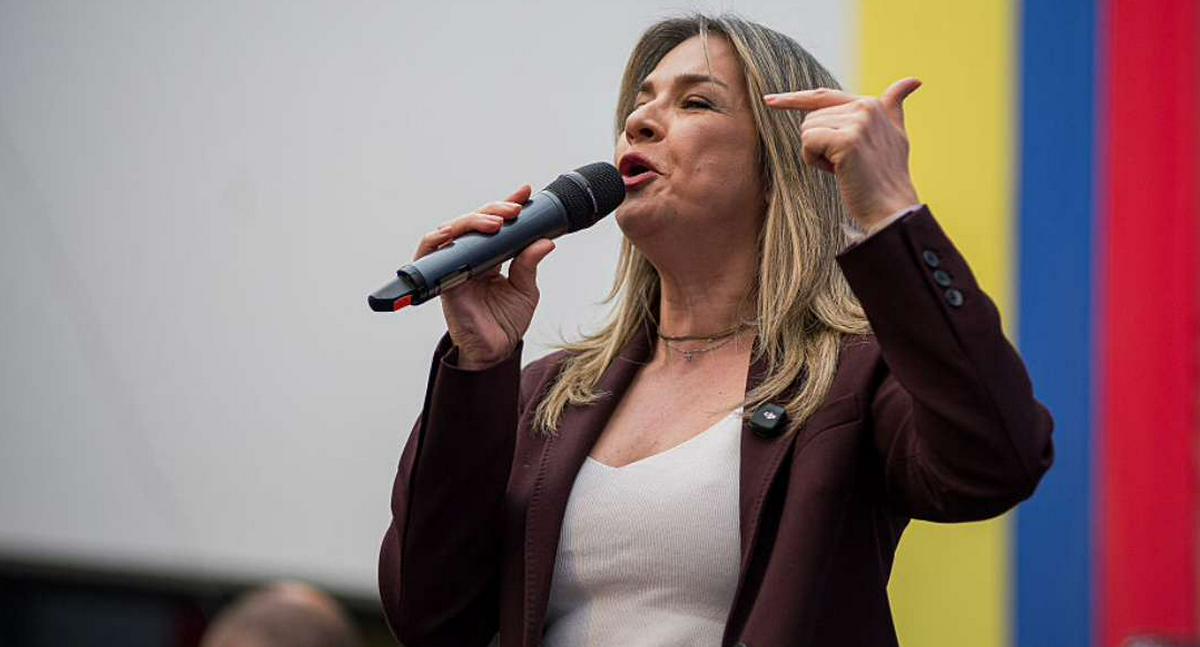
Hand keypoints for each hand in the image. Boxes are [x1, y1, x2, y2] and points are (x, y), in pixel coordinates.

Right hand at [413, 185, 554, 369]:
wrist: (495, 351)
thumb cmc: (506, 322)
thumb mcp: (525, 289)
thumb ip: (529, 265)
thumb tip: (545, 241)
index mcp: (490, 257)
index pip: (495, 224)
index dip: (507, 205)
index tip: (525, 192)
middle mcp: (470, 258)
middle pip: (474, 221)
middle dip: (494, 209)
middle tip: (515, 209)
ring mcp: (454, 267)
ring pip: (453, 230)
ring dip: (472, 220)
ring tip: (496, 221)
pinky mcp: (442, 279)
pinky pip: (430, 254)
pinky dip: (438, 239)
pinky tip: (455, 232)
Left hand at [763, 78, 921, 230]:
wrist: (891, 207)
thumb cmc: (887, 177)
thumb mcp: (896, 134)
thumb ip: (894, 107)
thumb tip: (914, 80)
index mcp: (871, 104)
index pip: (823, 96)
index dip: (794, 99)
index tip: (769, 100)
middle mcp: (865, 107)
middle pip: (810, 119)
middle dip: (819, 146)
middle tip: (845, 164)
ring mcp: (857, 122)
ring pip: (807, 131)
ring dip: (818, 155)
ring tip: (845, 168)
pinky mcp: (846, 140)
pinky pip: (808, 143)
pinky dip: (815, 161)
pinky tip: (838, 172)